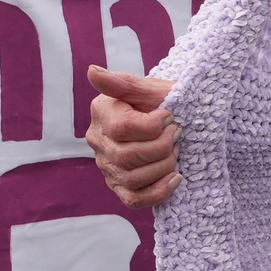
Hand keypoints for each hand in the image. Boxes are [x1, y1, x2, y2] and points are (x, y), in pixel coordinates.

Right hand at [85, 65, 181, 207]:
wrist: (178, 121)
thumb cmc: (166, 101)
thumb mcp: (152, 89)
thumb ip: (123, 83)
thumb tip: (92, 71)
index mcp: (103, 112)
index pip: (123, 128)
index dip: (153, 126)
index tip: (170, 116)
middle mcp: (98, 139)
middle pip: (127, 156)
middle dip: (162, 147)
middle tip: (178, 134)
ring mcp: (107, 165)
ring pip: (132, 178)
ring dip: (164, 166)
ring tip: (176, 151)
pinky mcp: (119, 185)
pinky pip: (134, 199)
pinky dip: (158, 192)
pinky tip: (176, 177)